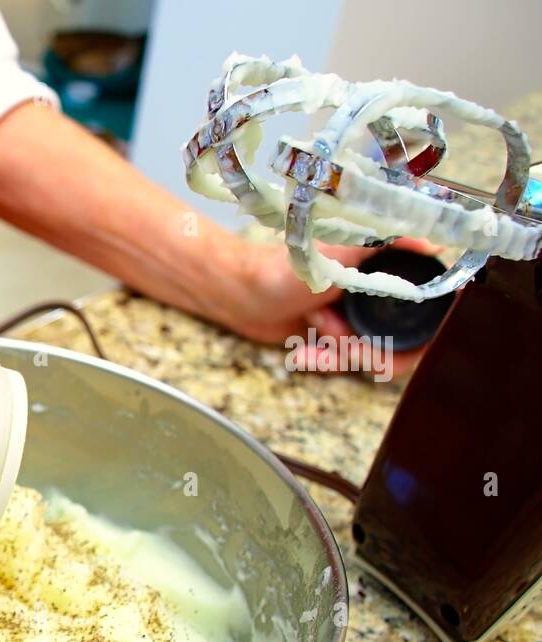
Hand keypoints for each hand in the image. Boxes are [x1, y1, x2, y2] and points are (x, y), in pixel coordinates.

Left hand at [221, 239, 438, 379]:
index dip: (425, 330)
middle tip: (337, 336)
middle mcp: (383, 291)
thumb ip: (391, 239)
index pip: (432, 306)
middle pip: (404, 341)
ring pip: (373, 354)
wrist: (244, 295)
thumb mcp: (344, 247)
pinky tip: (303, 353)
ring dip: (341, 350)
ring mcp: (361, 316)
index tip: (412, 343)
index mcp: (393, 266)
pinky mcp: (339, 337)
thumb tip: (437, 244)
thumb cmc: (289, 267)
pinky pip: (347, 362)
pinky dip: (326, 360)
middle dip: (369, 347)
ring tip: (314, 324)